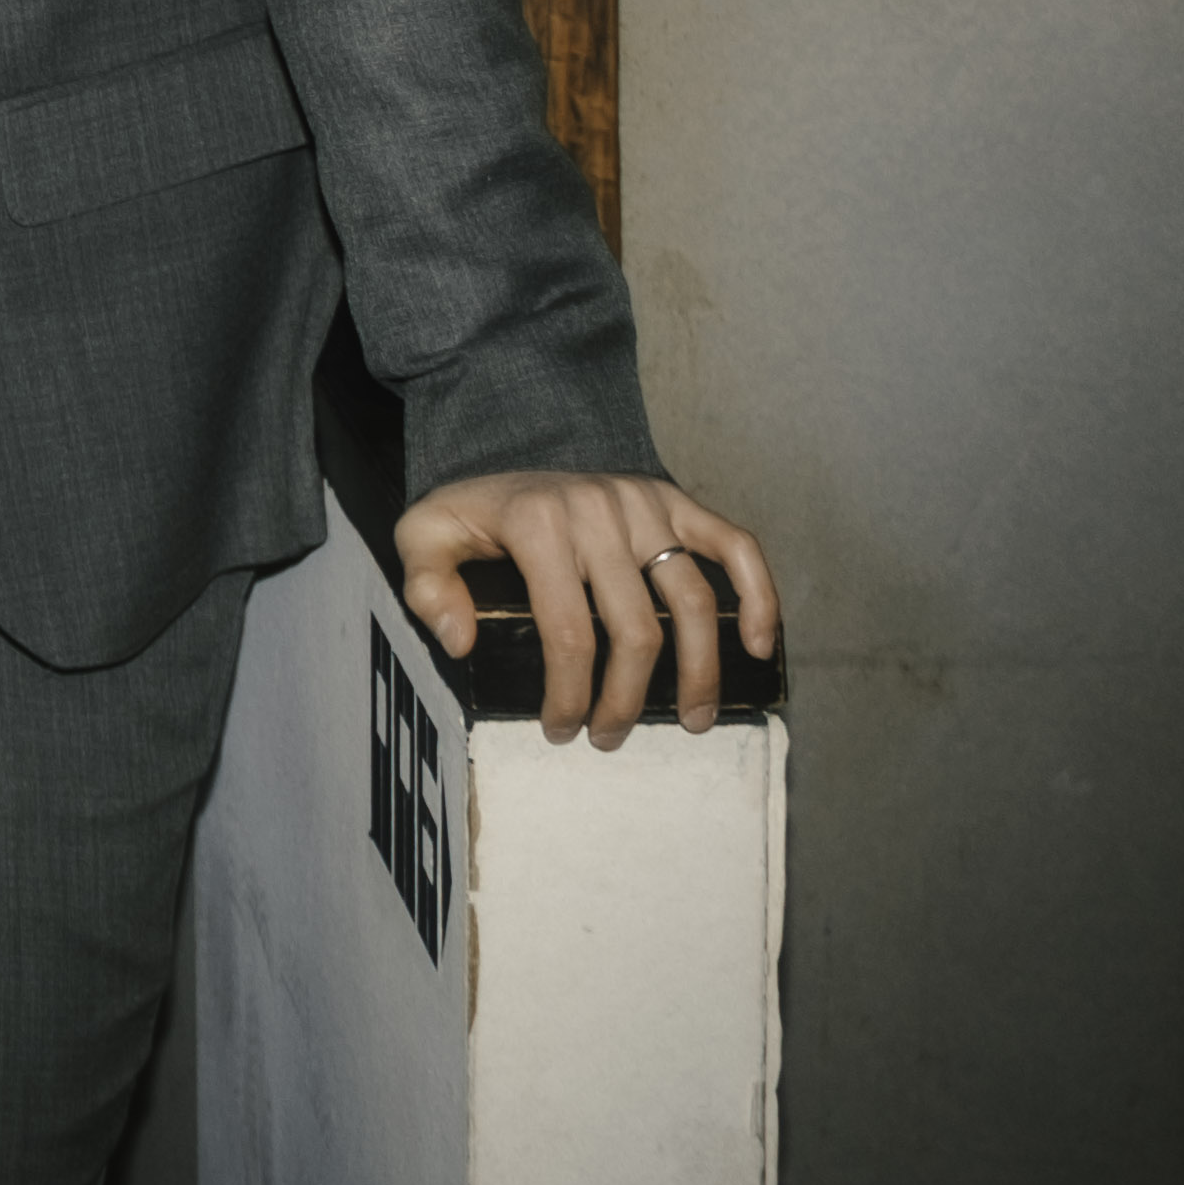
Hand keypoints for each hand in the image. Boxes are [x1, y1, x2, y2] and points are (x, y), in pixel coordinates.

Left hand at [394, 469, 783, 747]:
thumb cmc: (475, 511)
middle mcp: (598, 509)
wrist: (509, 447)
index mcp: (536, 522)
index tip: (563, 729)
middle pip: (635, 628)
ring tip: (692, 721)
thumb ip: (426, 585)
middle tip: (611, 737)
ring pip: (693, 600)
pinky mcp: (676, 499)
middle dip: (625, 698)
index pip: (567, 630)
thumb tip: (461, 642)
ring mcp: (644, 503)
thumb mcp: (424, 536)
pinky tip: (760, 647)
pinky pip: (734, 545)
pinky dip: (759, 596)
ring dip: (700, 671)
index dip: (570, 693)